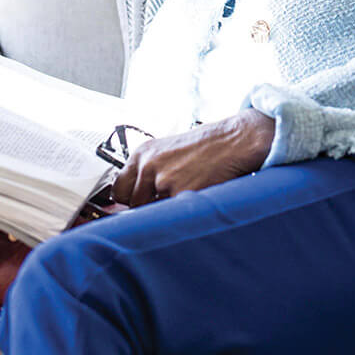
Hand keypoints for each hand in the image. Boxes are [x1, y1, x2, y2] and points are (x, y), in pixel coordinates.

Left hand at [111, 110, 275, 206]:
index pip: (119, 190)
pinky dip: (184, 209)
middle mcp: (148, 165)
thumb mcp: (169, 152)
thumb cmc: (206, 146)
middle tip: (170, 194)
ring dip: (168, 208)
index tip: (138, 203)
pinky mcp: (180, 193)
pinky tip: (197, 191)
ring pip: (153, 212)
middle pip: (133, 205)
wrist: (235, 140)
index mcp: (142, 153)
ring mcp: (163, 180)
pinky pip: (173, 214)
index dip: (130, 200)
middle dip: (148, 206)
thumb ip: (149, 172)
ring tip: (188, 188)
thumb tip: (134, 200)